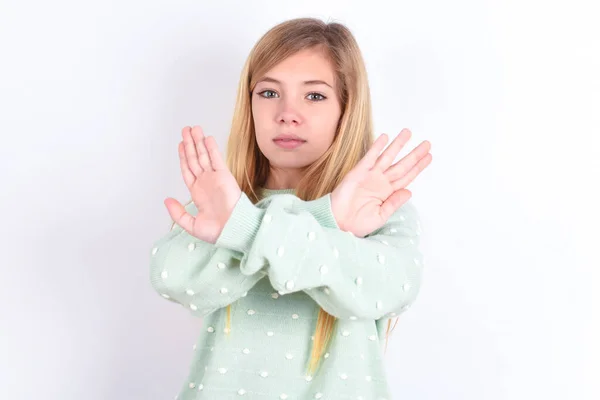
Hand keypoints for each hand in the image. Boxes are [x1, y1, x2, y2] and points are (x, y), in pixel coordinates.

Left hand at [164, 126, 241, 243]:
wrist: (233, 230)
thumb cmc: (217, 231)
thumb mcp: (191, 225)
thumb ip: (178, 213)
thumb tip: (167, 200)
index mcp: (197, 193)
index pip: (188, 170)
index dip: (183, 157)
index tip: (181, 144)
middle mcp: (205, 182)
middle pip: (194, 159)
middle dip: (189, 144)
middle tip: (185, 130)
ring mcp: (215, 178)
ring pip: (203, 156)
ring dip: (198, 142)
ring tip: (194, 128)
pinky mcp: (224, 176)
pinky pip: (216, 159)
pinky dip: (211, 148)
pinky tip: (207, 138)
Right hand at [331, 129, 431, 237]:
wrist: (338, 223)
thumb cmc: (357, 223)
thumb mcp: (380, 216)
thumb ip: (394, 203)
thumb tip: (410, 192)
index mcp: (388, 193)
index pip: (406, 177)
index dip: (418, 167)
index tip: (429, 157)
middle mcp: (381, 182)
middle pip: (402, 165)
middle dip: (414, 154)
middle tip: (427, 143)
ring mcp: (370, 176)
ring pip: (388, 157)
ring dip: (397, 145)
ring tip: (408, 133)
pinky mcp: (358, 173)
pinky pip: (369, 158)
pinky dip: (376, 148)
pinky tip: (385, 137)